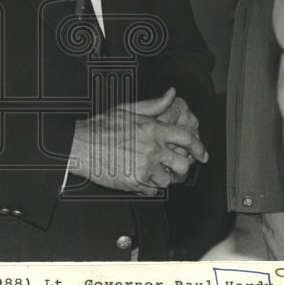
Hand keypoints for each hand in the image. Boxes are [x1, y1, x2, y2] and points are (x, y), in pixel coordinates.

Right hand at [68, 87, 207, 195]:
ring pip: (168, 180)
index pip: (186, 138)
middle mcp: (152, 149)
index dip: (198, 147)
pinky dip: (149, 187)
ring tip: (152, 171)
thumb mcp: (129, 109)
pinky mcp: (135, 183)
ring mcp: (144, 167)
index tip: (202, 154)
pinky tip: (140, 177)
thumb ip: (154, 104)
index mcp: (153, 130)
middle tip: (177, 168)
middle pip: (182, 165)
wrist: (81, 145)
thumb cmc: (102, 126)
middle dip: (182, 168)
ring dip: (163, 178)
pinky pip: (152, 191)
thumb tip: (171, 94)